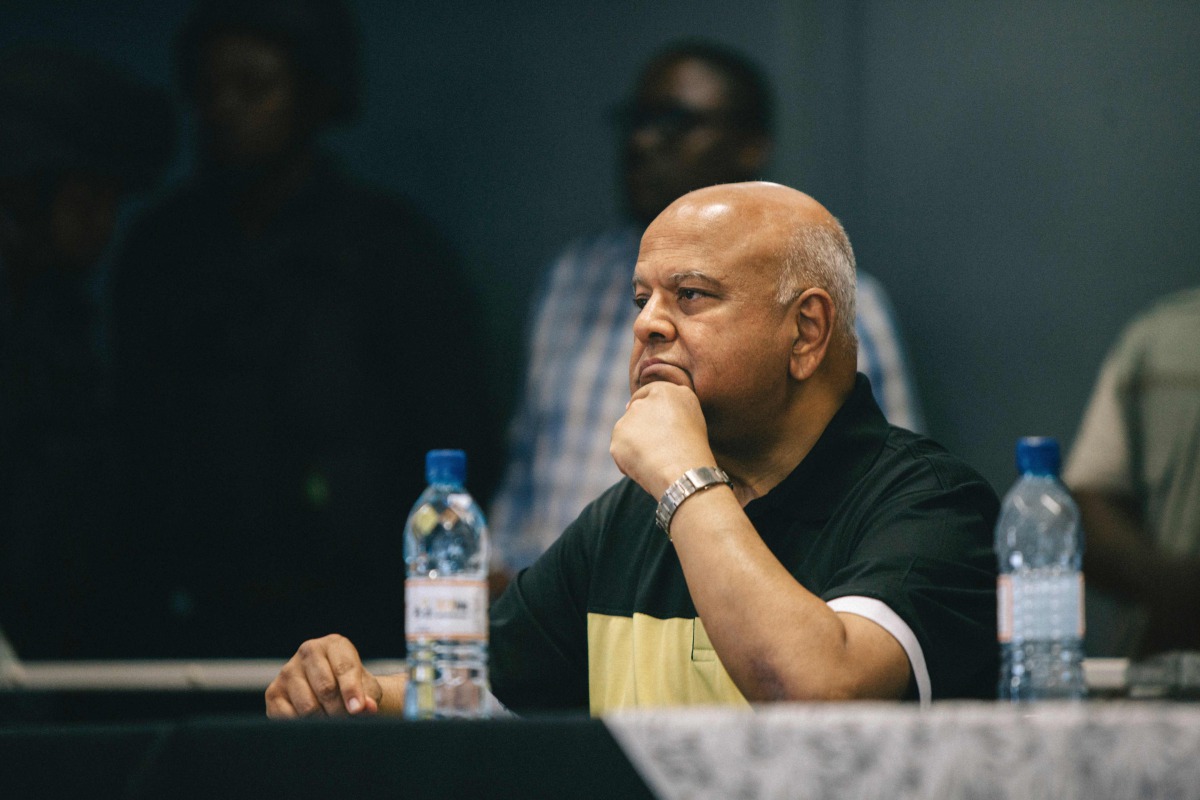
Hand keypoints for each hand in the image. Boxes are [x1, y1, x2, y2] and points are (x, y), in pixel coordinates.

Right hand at [265, 634, 382, 717]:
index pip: (344, 668)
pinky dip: (304, 728)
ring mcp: (288, 671)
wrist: (334, 692)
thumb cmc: (352, 689)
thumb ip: (367, 697)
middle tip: (348, 724)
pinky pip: (288, 718)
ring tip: (333, 726)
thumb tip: (366, 708)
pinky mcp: (273, 692)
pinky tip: (313, 726)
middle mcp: (308, 652)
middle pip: (326, 689)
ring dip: (323, 722)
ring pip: (308, 707)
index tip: (357, 710)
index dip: (352, 691)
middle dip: (340, 712)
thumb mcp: (366, 690)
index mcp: (334, 644)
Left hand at [610, 381, 715, 498]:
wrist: (683, 469)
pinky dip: (627, 459)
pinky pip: (620, 448)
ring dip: (634, 443)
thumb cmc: (693, 449)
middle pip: (635, 410)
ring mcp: (628, 417)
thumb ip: (673, 409)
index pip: (649, 393)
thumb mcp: (693, 418)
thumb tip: (654, 415)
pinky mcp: (618, 434)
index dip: (648, 407)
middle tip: (653, 447)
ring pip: (627, 431)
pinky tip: (644, 468)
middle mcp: (644, 400)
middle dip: (640, 426)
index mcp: (666, 391)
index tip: (648, 420)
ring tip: (654, 461)